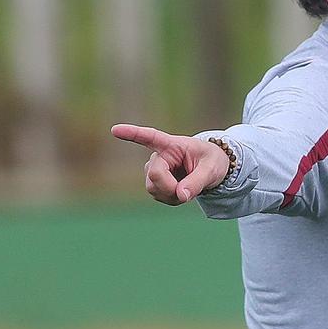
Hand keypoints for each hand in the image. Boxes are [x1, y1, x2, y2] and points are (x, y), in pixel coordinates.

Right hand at [110, 124, 230, 204]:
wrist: (211, 169)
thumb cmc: (212, 162)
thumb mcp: (211, 169)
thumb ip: (197, 182)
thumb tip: (181, 196)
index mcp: (171, 144)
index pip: (150, 137)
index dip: (132, 134)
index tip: (115, 129)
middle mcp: (159, 156)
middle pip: (154, 175)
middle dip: (169, 188)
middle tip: (186, 193)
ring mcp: (154, 170)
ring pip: (153, 188)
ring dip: (171, 195)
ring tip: (187, 189)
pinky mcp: (155, 183)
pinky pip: (158, 196)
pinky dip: (172, 199)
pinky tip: (181, 192)